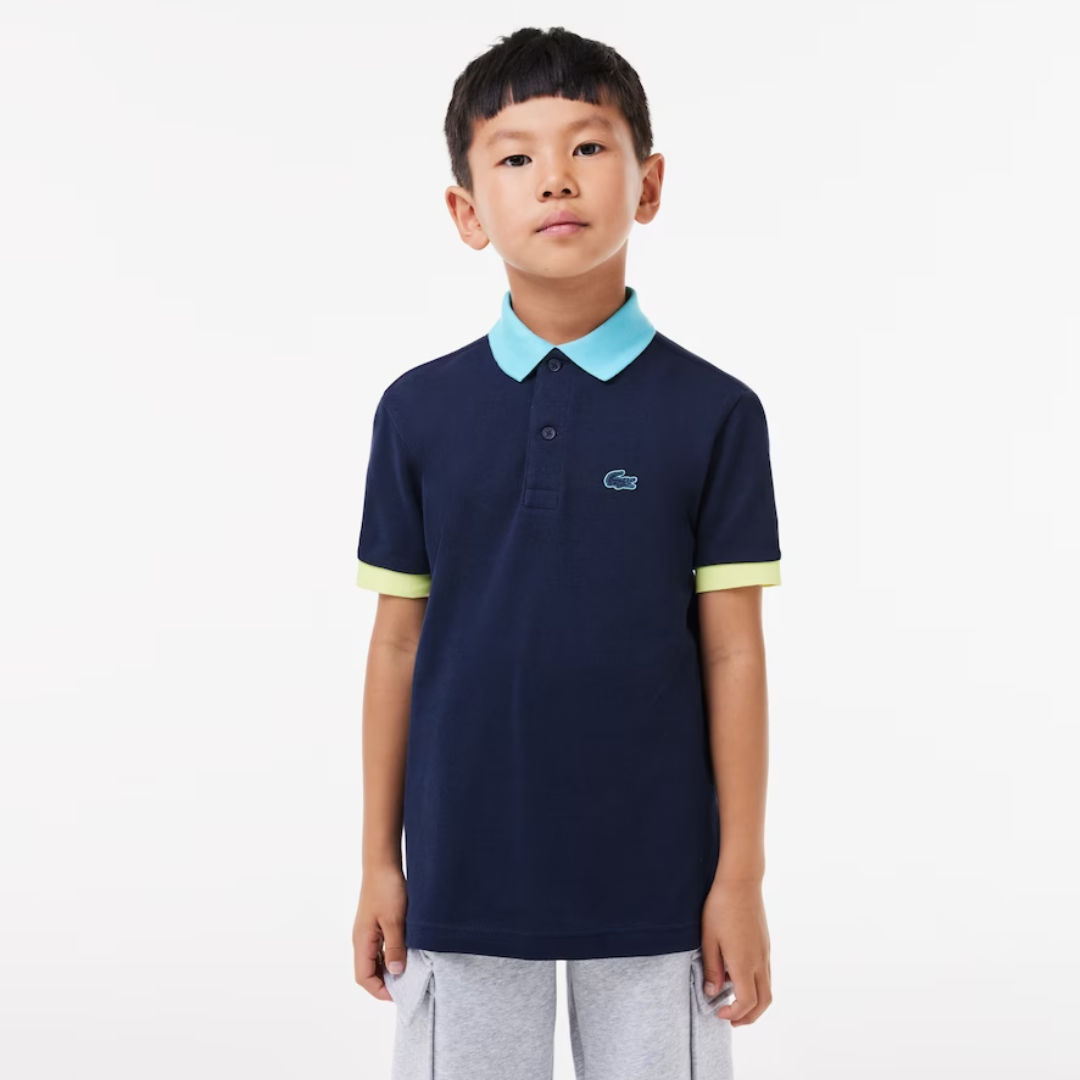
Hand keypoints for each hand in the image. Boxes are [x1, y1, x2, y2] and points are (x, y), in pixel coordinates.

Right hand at [353, 863, 407, 1000]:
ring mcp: (367, 931)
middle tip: (406, 986)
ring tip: (407, 972)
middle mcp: (361, 939)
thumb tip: (396, 972)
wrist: (383, 862)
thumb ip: (395, 947)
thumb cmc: (386, 888)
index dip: (380, 990)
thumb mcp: (394, 920)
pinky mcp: (374, 923)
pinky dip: (389, 955)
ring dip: (387, 969)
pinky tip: (404, 953)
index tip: (399, 994)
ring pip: (373, 960)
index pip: (364, 978)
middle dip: (384, 983)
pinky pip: (378, 947)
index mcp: (362, 941)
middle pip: (367, 972)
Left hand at [700, 877, 771, 1025]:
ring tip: (735, 1002)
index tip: (719, 1012)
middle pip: (764, 1001)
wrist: (741, 881)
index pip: (747, 1002)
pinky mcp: (765, 943)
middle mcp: (759, 961)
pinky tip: (738, 976)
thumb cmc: (721, 907)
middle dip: (749, 1016)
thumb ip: (711, 968)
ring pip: (767, 988)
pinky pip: (765, 973)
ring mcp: (765, 952)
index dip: (735, 1013)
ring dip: (754, 1002)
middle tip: (731, 1019)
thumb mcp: (708, 938)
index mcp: (744, 963)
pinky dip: (756, 985)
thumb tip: (713, 992)